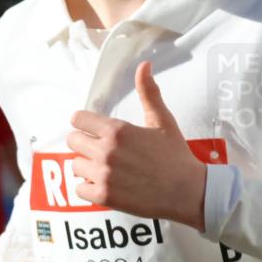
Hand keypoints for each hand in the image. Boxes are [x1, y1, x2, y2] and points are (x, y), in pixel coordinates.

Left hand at [67, 62, 205, 229]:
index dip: (84, 124)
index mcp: (117, 130)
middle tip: (102, 151)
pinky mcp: (103, 196)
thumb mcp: (163, 121)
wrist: (189, 192)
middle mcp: (106, 151)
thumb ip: (148, 93)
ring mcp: (103, 174)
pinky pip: (78, 189)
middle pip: (72, 141)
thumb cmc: (175, 155)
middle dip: (85, 144)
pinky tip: (106, 185)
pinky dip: (89, 189)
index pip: (77, 120)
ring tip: (107, 169)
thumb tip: (144, 65)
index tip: (93, 130)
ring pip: (75, 165)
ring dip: (87, 167)